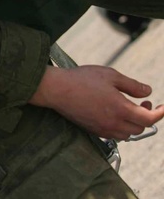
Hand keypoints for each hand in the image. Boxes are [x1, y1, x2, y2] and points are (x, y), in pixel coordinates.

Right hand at [29, 65, 163, 139]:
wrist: (56, 89)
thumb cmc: (81, 79)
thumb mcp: (110, 75)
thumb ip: (132, 85)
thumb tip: (148, 92)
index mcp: (121, 109)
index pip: (149, 119)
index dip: (160, 113)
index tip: (163, 107)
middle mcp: (113, 123)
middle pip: (140, 128)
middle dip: (146, 117)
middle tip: (143, 104)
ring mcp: (102, 128)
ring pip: (128, 134)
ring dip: (133, 124)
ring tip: (128, 108)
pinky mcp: (93, 130)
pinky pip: (114, 134)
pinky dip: (120, 127)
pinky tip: (113, 114)